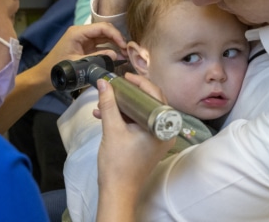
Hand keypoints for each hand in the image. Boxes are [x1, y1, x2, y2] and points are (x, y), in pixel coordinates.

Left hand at [33, 22, 127, 91]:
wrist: (44, 77)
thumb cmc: (58, 68)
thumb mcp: (79, 63)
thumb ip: (98, 58)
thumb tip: (116, 55)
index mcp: (78, 32)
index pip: (102, 27)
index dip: (115, 35)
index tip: (124, 45)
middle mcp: (82, 32)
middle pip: (105, 30)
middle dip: (117, 39)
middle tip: (127, 50)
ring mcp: (85, 39)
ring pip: (105, 37)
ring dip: (115, 44)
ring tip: (125, 54)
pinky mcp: (86, 46)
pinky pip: (102, 44)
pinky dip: (110, 49)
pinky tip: (118, 56)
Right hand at [94, 74, 174, 219]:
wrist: (117, 191)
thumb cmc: (118, 163)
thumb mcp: (112, 130)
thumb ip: (108, 104)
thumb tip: (103, 83)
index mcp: (162, 126)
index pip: (155, 95)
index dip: (140, 82)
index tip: (125, 76)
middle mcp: (164, 130)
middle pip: (149, 101)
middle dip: (130, 93)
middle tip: (118, 84)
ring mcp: (158, 136)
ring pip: (142, 111)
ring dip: (124, 105)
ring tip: (105, 101)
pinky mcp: (149, 141)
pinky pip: (139, 122)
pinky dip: (124, 116)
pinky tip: (104, 114)